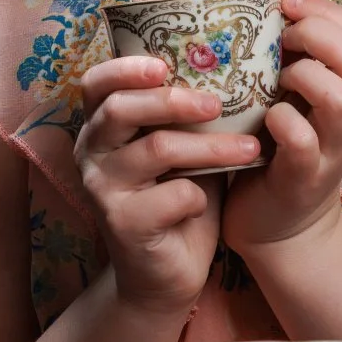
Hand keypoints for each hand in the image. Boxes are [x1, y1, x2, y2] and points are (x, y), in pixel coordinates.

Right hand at [72, 54, 262, 317]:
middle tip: (217, 104)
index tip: (164, 64)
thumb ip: (187, 116)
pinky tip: (206, 206)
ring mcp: (102, 190)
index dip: (125, 68)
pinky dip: (200, 196)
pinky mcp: (124, 224)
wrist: (163, 277)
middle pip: (122, 109)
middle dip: (174, 100)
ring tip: (249, 149)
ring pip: (158, 149)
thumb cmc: (176, 200)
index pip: (96, 85)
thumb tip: (230, 68)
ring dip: (211, 148)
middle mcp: (92, 154)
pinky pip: (174, 195)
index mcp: (101, 129)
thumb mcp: (180, 151)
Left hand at [223, 0, 341, 255]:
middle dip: (315, 34)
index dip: (326, 11)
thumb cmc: (279, 152)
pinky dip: (282, 122)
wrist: (282, 229)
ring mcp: (331, 149)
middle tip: (280, 42)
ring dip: (302, 77)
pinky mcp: (304, 178)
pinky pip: (302, 141)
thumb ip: (292, 60)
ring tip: (276, 82)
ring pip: (340, 97)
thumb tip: (265, 6)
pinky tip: (266, 120)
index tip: (286, 6)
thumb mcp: (293, 100)